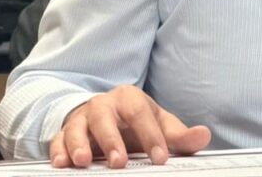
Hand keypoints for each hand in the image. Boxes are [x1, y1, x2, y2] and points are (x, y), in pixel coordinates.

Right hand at [50, 85, 211, 168]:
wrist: (106, 115)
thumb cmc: (136, 121)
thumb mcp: (159, 124)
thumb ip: (179, 135)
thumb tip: (204, 136)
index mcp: (129, 98)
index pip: (141, 113)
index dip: (151, 135)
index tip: (160, 158)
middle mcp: (103, 105)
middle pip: (104, 117)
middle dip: (111, 140)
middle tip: (119, 162)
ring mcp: (82, 119)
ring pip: (76, 127)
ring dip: (79, 144)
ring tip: (84, 162)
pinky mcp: (64, 134)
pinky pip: (57, 140)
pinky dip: (58, 151)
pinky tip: (62, 164)